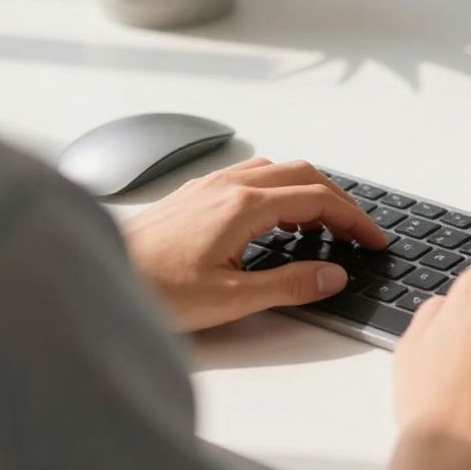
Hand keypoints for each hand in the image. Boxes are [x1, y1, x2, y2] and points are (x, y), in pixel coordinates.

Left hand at [122, 158, 386, 330]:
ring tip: (322, 226)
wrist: (97, 279)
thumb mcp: (231, 299)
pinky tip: (275, 217)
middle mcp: (227, 186)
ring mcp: (208, 186)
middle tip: (358, 231)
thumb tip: (332, 276)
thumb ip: (289, 285)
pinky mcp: (193, 194)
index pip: (318, 200)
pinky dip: (279, 189)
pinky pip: (251, 175)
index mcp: (243, 206)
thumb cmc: (153, 289)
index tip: (373, 239)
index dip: (355, 219)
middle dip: (339, 200)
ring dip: (308, 191)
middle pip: (303, 174)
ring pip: (276, 170)